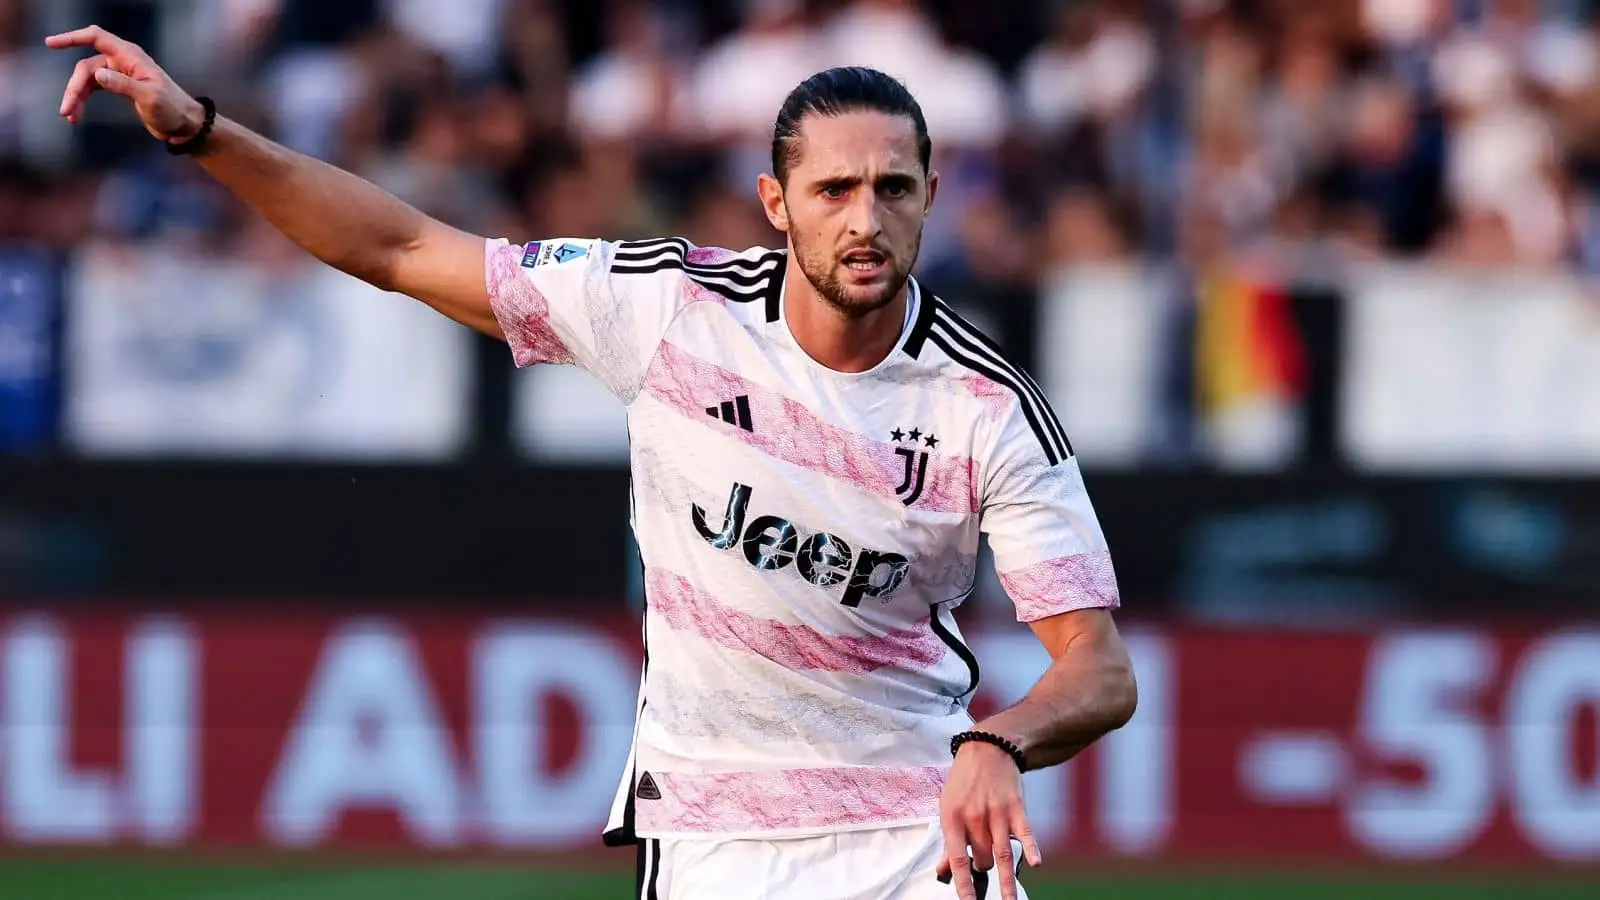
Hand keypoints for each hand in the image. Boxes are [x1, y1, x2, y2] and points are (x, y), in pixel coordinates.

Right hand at [45, 25, 204, 141]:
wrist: (185, 125)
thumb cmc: (172, 109)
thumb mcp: (149, 97)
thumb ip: (123, 85)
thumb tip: (98, 74)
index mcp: (131, 56)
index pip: (96, 38)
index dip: (73, 38)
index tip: (51, 43)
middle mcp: (123, 61)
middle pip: (86, 66)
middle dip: (74, 87)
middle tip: (66, 110)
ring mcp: (120, 73)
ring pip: (87, 79)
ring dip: (76, 97)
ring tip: (69, 116)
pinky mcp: (119, 87)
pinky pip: (93, 88)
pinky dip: (84, 100)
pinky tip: (77, 116)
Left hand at [937, 741, 1041, 899]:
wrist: (987, 749)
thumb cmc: (964, 782)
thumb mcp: (948, 807)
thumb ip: (948, 842)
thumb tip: (942, 871)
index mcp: (952, 818)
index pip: (957, 859)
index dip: (962, 884)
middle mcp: (974, 817)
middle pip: (982, 859)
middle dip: (984, 868)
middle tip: (984, 861)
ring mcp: (996, 812)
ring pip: (1001, 853)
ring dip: (1007, 880)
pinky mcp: (1016, 807)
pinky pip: (1025, 832)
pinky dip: (1031, 847)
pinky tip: (1036, 863)